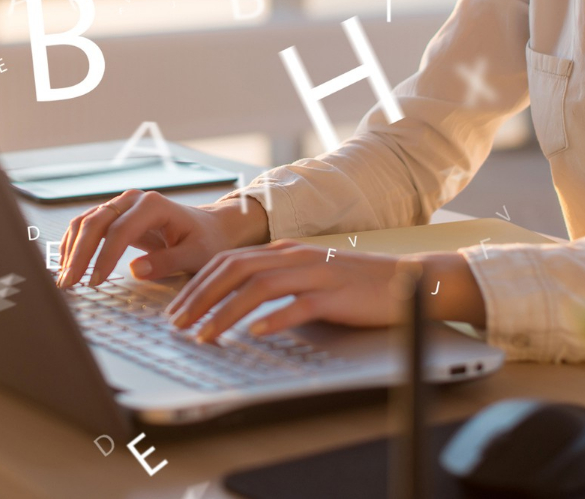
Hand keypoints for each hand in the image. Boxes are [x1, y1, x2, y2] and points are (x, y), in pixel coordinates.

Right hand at [56, 189, 269, 287]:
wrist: (209, 227)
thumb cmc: (206, 241)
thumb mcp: (196, 255)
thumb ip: (168, 262)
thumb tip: (135, 269)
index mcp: (154, 205)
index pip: (120, 230)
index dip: (104, 256)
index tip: (96, 282)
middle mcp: (133, 200)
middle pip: (96, 222)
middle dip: (79, 254)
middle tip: (69, 284)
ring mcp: (121, 204)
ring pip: (86, 222)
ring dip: (71, 249)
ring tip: (65, 279)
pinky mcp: (114, 215)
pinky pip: (86, 225)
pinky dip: (73, 243)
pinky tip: (66, 264)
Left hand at [164, 246, 485, 341]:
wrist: (409, 280)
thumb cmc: (356, 284)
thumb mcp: (309, 275)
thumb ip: (278, 282)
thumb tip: (239, 304)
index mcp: (284, 250)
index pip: (229, 261)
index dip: (197, 284)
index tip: (176, 309)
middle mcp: (295, 256)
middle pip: (235, 270)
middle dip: (200, 297)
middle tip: (177, 324)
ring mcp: (315, 274)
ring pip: (258, 286)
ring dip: (225, 311)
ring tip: (204, 334)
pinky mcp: (336, 295)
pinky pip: (299, 305)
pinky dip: (273, 319)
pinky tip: (254, 333)